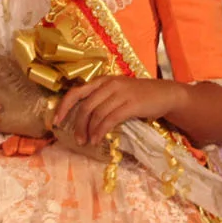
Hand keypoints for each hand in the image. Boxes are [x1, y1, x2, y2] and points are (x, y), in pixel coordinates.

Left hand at [52, 75, 180, 147]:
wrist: (166, 94)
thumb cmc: (140, 96)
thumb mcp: (117, 92)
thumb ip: (101, 99)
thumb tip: (81, 118)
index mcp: (102, 80)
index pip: (76, 92)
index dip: (63, 107)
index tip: (56, 121)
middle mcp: (109, 84)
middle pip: (85, 106)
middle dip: (78, 125)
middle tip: (77, 140)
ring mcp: (120, 93)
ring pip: (96, 114)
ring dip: (89, 131)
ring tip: (88, 142)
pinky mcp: (131, 104)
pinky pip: (110, 119)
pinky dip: (101, 131)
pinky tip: (98, 140)